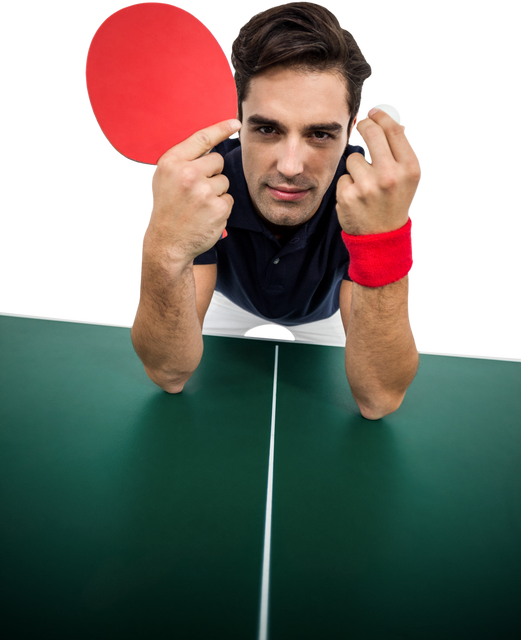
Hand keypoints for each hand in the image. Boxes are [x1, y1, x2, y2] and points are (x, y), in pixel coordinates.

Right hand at [144, 119, 240, 265]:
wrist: (166, 244)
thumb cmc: (166, 210)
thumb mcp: (164, 179)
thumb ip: (184, 161)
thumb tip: (211, 145)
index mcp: (172, 162)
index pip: (202, 138)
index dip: (221, 128)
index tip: (236, 123)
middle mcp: (187, 173)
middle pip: (218, 161)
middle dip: (212, 174)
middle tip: (195, 191)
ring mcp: (203, 191)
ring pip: (224, 181)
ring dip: (216, 192)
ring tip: (198, 206)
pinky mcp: (217, 207)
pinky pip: (228, 199)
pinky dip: (220, 208)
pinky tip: (205, 216)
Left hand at [336, 108, 422, 235]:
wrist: (382, 238)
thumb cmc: (395, 202)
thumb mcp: (408, 178)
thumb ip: (403, 150)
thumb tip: (398, 122)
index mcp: (410, 168)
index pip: (392, 129)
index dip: (380, 116)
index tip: (372, 112)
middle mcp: (391, 175)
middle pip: (371, 133)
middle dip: (364, 125)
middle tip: (360, 124)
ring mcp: (368, 186)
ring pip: (353, 158)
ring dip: (356, 167)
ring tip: (366, 185)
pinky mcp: (348, 196)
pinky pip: (343, 177)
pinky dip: (347, 185)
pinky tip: (357, 198)